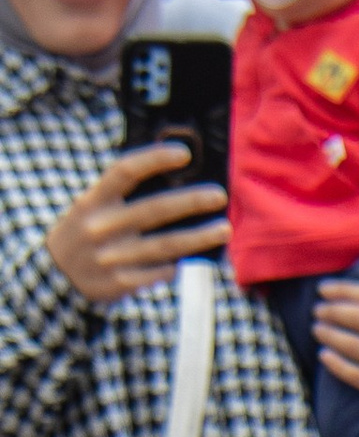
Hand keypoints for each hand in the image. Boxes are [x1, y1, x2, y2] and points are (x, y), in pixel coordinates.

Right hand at [45, 145, 227, 303]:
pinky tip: (197, 257)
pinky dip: (180, 263)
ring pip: (166, 245)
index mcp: (93, 200)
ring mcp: (111, 257)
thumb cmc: (87, 230)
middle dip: (191, 201)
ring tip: (224, 229)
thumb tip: (176, 177)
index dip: (155, 159)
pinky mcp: (121, 283)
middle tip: (220, 196)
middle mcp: (101, 227)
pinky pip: (161, 271)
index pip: (125, 171)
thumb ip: (123, 194)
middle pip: (155, 209)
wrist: (56, 275)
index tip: (185, 153)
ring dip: (199, 237)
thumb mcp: (93, 206)